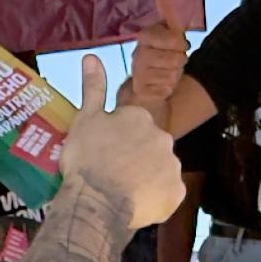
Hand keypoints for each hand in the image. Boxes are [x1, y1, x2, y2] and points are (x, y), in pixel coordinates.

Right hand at [61, 53, 183, 227]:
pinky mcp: (176, 192)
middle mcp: (162, 137)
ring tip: (122, 192)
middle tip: (112, 174)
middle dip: (135, 157)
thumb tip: (91, 56)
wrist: (97, 202)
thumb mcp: (84, 120)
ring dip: (146, 178)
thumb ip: (93, 88)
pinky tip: (137, 205)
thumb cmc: (87, 160)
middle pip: (149, 146)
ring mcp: (172, 165)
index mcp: (140, 117)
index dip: (116, 140)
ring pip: (159, 170)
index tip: (103, 153)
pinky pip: (167, 194)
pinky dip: (155, 199)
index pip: (132, 125)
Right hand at [117, 0, 189, 108]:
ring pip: (171, 75)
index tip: (180, 45)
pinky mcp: (139, 90)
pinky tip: (161, 86)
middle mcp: (138, 54)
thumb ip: (167, 9)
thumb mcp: (168, 32)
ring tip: (167, 74)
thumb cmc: (161, 57)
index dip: (180, 44)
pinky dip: (167, 89)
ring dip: (174, 76)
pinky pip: (165, 90)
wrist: (146, 89)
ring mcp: (137, 73)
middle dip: (179, 62)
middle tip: (173, 62)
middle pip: (176, 59)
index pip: (174, 39)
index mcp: (146, 37)